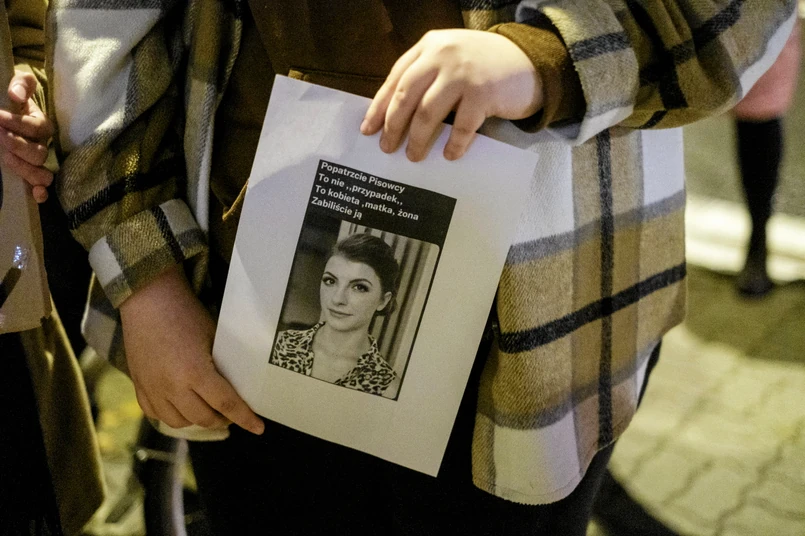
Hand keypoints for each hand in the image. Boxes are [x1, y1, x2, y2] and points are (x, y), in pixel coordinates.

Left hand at [0, 71, 53, 202]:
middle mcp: (41, 145)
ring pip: (40, 172)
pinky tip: (36, 195)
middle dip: (16, 144)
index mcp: (40, 125)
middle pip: (38, 152)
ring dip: (22, 166)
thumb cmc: (11, 99)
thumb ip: (21, 85)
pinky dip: (40, 192)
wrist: (4, 113)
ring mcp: (34, 162)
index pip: (37, 127)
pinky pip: (41, 186)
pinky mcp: (26, 173)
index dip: (18, 123)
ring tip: (3, 155)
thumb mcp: (17, 86)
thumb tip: (15, 94)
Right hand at [120, 265, 264, 434]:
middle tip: (232, 413)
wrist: (147, 300)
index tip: (258, 428)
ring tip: (209, 409)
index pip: (226, 405)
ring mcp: (153, 389)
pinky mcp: (139, 386)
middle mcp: (172, 387)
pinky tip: (183, 405)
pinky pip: (156, 414)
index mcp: (195, 372)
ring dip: (198, 419)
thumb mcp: (214, 338)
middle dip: (223, 419)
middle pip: (204, 419)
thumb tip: (240, 384)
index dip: (245, 418)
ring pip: (179, 422)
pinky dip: (173, 415)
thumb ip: (224, 365)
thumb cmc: (186, 314)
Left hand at [361, 29, 542, 161]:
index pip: (396, 79)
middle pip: (406, 97)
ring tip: (413, 156)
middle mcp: (443, 56)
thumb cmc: (484, 65)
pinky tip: (449, 155)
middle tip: (387, 148)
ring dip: (418, 140)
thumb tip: (394, 115)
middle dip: (393, 126)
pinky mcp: (484, 94)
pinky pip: (461, 127)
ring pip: (428, 114)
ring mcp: (463, 74)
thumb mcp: (451, 58)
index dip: (379, 107)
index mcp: (429, 46)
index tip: (368, 129)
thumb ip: (425, 75)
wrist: (529, 60)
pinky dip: (453, 145)